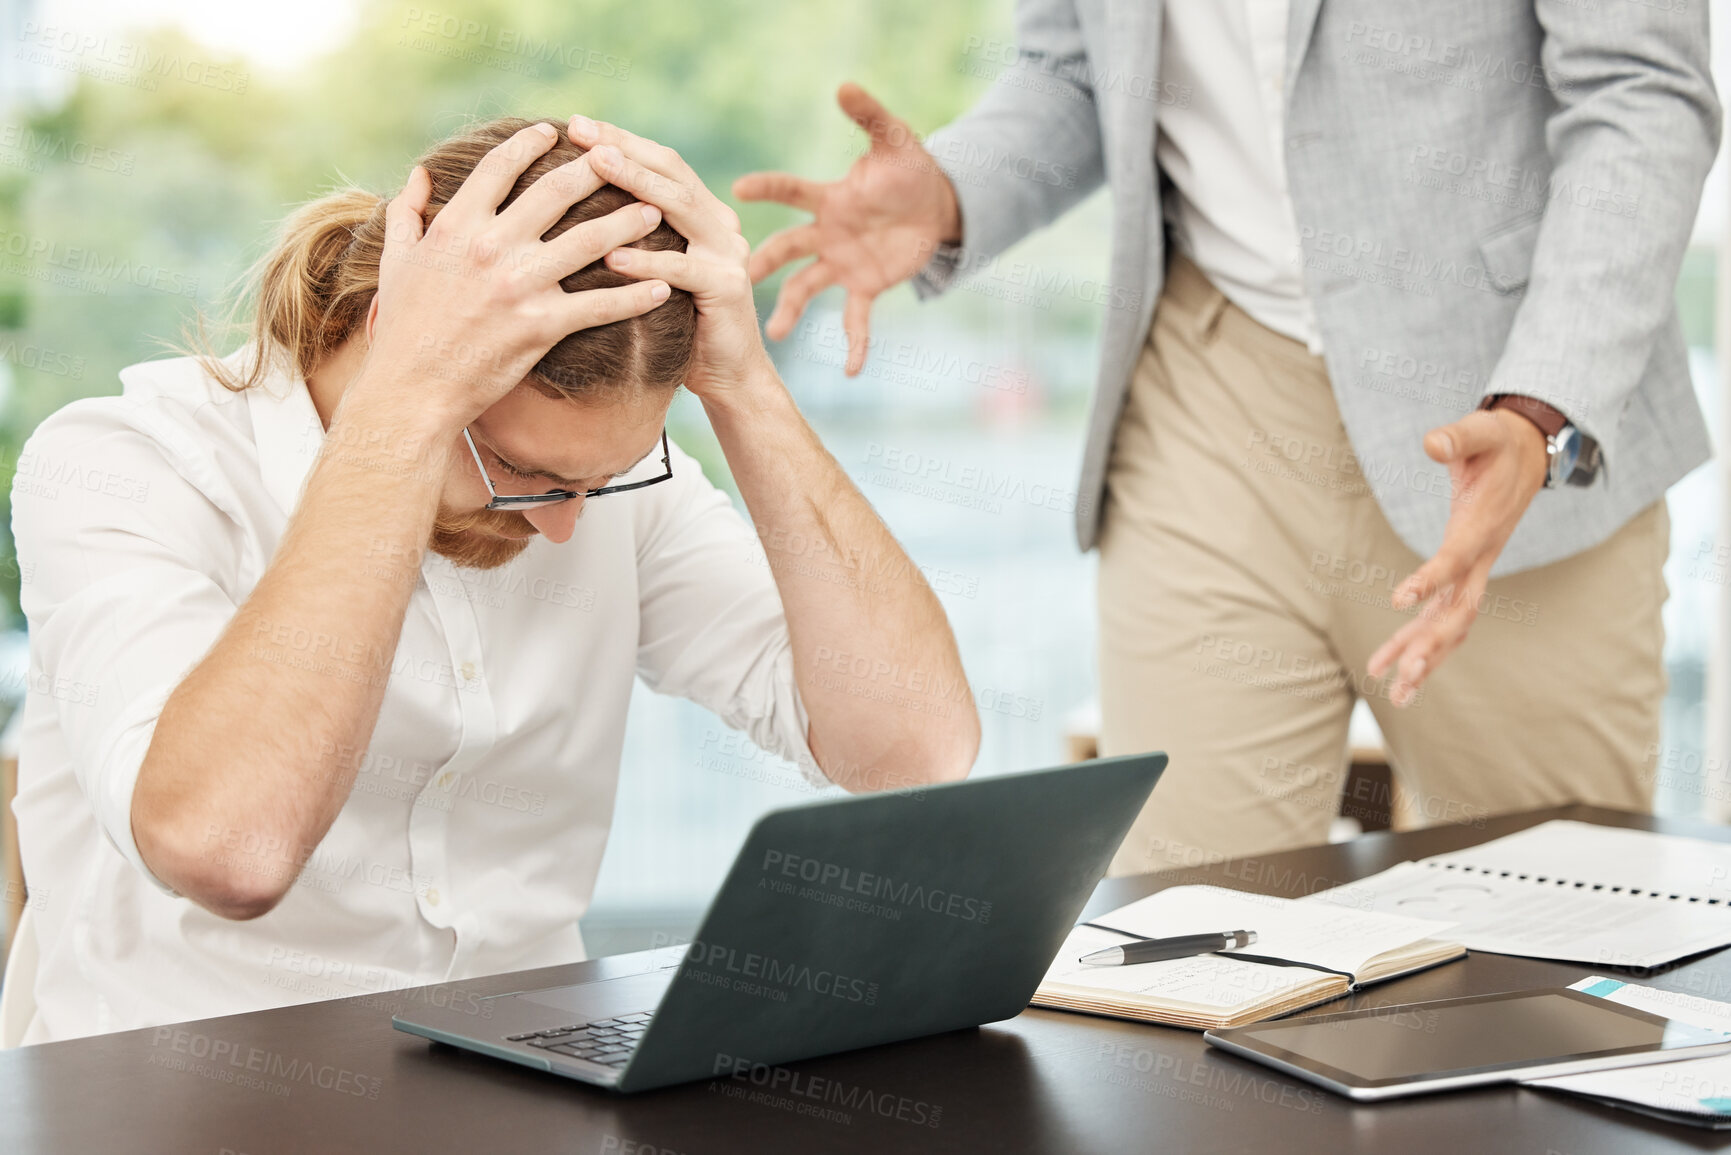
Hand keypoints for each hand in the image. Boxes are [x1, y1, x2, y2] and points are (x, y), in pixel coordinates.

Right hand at [359, 121, 670, 427]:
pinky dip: (634, 296)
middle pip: (556, 192)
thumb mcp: (395, 262)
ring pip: (588, 241)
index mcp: (456, 226)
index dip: (528, 144)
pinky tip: (661, 288)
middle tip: (624, 160)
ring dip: (627, 223)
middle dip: (596, 170)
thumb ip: (406, 214)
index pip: (500, 167)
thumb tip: (420, 175)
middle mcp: (491, 246)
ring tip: (655, 211)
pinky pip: (599, 305)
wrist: (412, 388)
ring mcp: (519, 285)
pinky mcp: (541, 325)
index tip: (553, 133)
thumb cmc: (402, 328)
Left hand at [569, 116, 775, 399]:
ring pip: (679, 206)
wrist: (729, 377)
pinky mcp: (728, 287)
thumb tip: (572, 201)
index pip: (660, 162)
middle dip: (623, 147)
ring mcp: (729, 253)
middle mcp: (720, 223)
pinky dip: (646, 260)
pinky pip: (682, 268)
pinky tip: (611, 255)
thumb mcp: (652, 270)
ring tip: (595, 166)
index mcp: (702, 213)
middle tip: (580, 131)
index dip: (619, 139)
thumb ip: (632, 235)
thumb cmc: (678, 325)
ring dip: (635, 183)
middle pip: (671, 171)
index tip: (574, 125)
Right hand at [733, 82, 961, 374]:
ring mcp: (841, 263)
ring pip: (804, 289)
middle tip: (734, 277)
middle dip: (760, 263)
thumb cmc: (909, 168)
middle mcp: (825, 234)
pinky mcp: (865, 286)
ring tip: (775, 334)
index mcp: (828, 199)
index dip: (767, 189)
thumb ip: (870, 116)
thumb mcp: (895, 141)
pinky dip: (855, 344)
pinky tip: (852, 371)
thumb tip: (844, 86)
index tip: (737, 189)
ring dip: (789, 310)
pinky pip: (855, 319)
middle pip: (784, 249)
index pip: (790, 192)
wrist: (934, 206)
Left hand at [1367, 408, 1548, 705]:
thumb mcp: (1483, 430)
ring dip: (1424, 658)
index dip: (1430, 579)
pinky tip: (1401, 672)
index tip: (1399, 599)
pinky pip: (1447, 618)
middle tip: (1400, 677)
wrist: (1528, 453)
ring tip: (1392, 694)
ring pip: (1453, 625)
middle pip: (1458, 611)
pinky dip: (1425, 644)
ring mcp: (1477, 571)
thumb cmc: (1499, 442)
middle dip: (1430, 645)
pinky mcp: (1468, 575)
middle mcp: (1483, 558)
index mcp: (1482, 527)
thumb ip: (1458, 436)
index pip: (1456, 559)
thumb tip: (1432, 442)